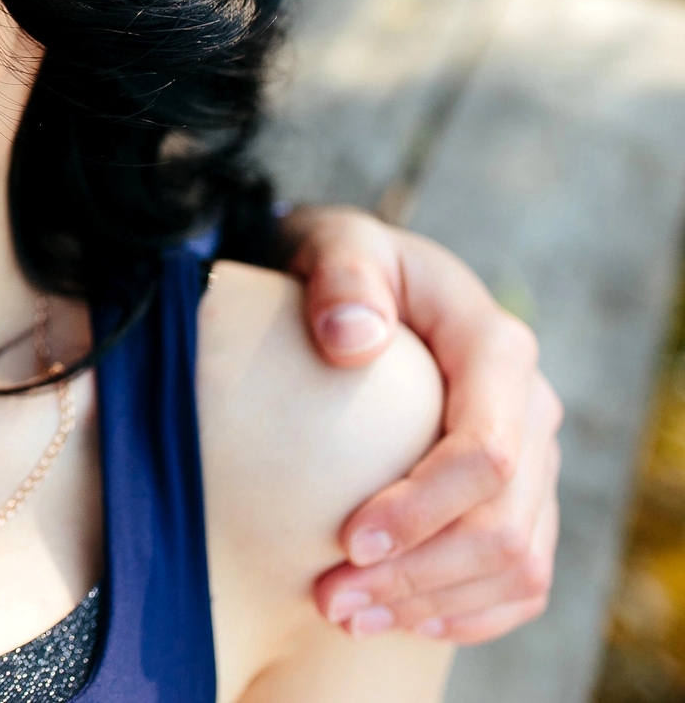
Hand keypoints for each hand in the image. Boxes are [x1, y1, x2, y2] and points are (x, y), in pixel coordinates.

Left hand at [280, 206, 561, 644]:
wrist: (360, 279)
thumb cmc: (343, 263)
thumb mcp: (335, 243)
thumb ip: (343, 277)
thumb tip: (351, 339)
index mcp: (495, 349)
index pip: (485, 453)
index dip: (423, 510)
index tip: (347, 542)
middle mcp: (530, 406)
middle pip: (503, 523)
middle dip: (419, 575)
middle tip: (331, 600)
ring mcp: (533, 454)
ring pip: (520, 561)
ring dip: (437, 603)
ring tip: (348, 615)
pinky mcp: (518, 491)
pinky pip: (524, 573)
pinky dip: (471, 610)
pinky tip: (405, 621)